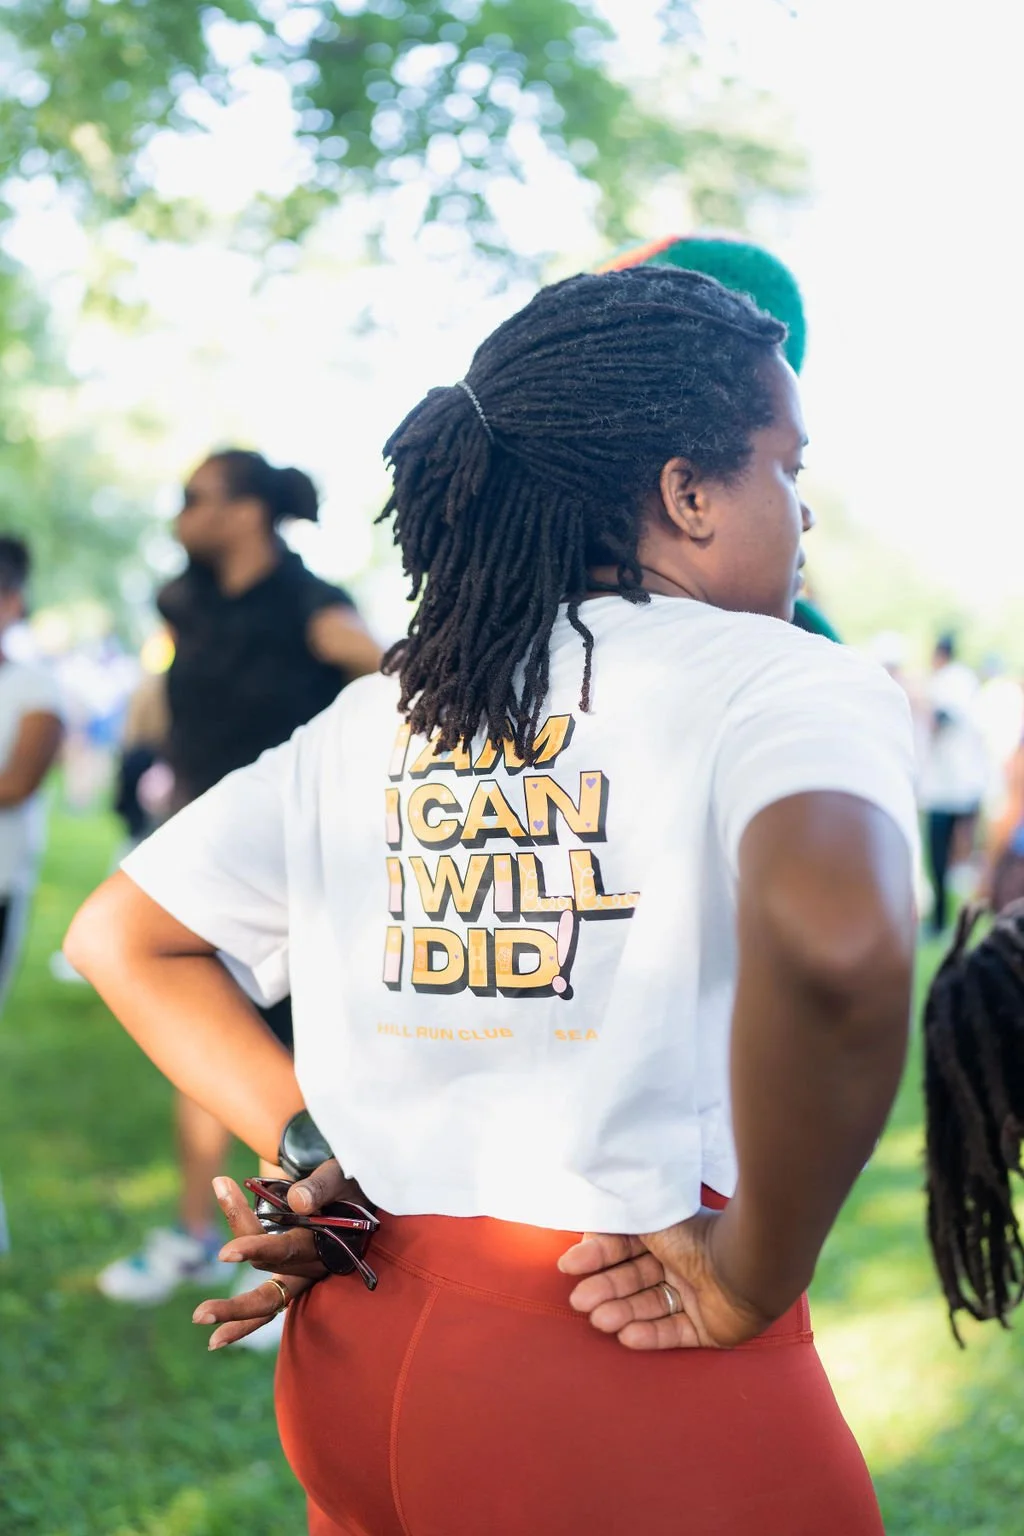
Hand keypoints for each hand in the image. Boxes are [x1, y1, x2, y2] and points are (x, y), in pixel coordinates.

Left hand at [192, 1159, 352, 1349]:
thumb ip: (321, 1187)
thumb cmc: (349, 1184)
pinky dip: (244, 1323)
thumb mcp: (340, 1176)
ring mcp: (302, 1277)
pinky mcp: (293, 1280)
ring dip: (232, 1312)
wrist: (361, 1197)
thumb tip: (296, 1200)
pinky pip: (268, 1305)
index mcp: (324, 1243)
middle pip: (270, 1283)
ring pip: (266, 1298)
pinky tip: (216, 1342)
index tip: (223, 1256)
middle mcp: (312, 1267)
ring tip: (197, 1319)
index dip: (254, 1249)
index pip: (285, 1249)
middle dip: (235, 1304)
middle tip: (200, 1312)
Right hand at [558, 1209, 773, 1350]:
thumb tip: (586, 1211)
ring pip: (651, 1308)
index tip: (569, 1266)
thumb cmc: (696, 1236)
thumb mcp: (648, 1217)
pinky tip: (627, 1337)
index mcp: (669, 1237)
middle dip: (606, 1290)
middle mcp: (682, 1265)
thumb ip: (618, 1216)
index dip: (597, 1257)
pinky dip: (651, 1335)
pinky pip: (675, 1333)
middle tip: (580, 1302)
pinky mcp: (709, 1328)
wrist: (747, 1265)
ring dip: (623, 1313)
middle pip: (634, 1281)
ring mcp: (696, 1297)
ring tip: (600, 1321)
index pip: (625, 1249)